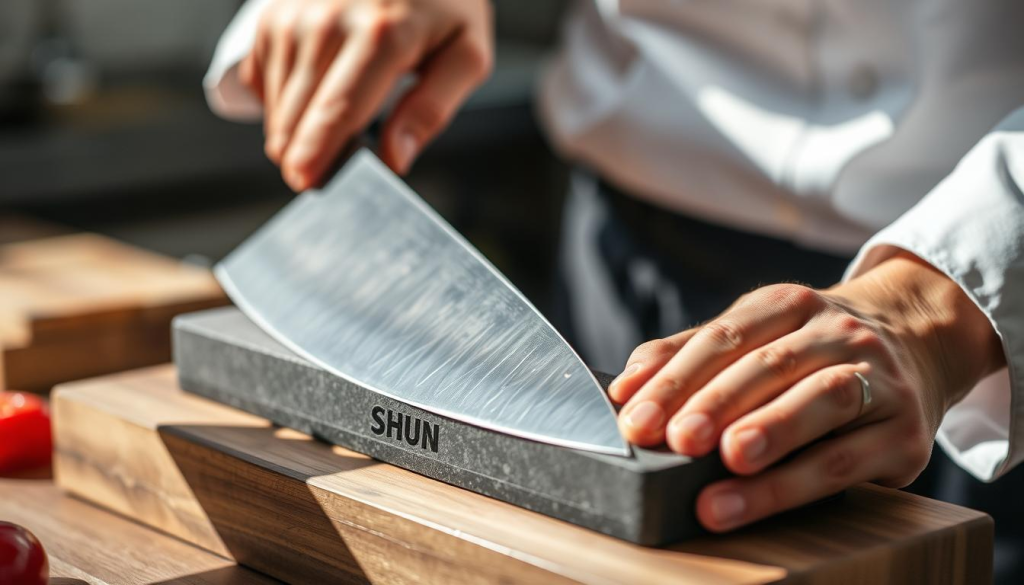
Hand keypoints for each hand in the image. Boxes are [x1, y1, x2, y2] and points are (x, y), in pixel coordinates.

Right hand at [239, 0, 492, 188]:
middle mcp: (327, 21)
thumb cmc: (442, 5)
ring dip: (299, 130)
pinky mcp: (271, 16)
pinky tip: (316, 93)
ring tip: (336, 120)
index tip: (306, 183)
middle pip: (298, 115)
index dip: (318, 153)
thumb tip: (396, 158)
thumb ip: (433, 109)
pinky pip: (262, 82)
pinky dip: (284, 101)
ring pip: (277, 106)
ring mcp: (293, 16)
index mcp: (381, 35)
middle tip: (333, 170)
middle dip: (308, 154)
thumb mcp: (466, 53)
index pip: (338, 110)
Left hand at [609, 252, 1003, 531]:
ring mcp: (878, 378)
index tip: (634, 414)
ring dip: (770, 430)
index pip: (725, 335)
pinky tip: (754, 496)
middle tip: (673, 438)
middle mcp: (836, 332)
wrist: (918, 346)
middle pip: (768, 363)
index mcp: (789, 304)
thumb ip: (690, 355)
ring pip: (820, 401)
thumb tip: (625, 387)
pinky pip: (847, 459)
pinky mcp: (905, 435)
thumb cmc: (812, 352)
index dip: (676, 375)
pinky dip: (795, 479)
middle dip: (714, 402)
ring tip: (728, 459)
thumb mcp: (757, 336)